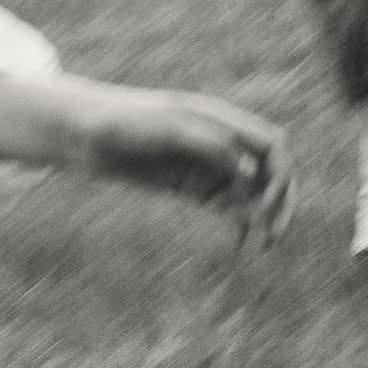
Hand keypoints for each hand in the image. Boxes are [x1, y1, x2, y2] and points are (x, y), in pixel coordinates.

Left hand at [85, 86, 294, 244]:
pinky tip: (241, 246)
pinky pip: (231, 208)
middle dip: (282, 202)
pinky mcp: (195, 186)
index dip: (280, 175)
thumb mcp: (167, 130)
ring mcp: (210, 166)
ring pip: (255, 194)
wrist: (85, 134)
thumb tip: (253, 174)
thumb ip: (211, 145)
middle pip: (272, 172)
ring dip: (265, 218)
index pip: (273, 145)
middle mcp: (223, 143)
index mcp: (222, 120)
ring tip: (264, 246)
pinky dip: (242, 226)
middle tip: (276, 235)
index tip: (265, 203)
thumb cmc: (123, 123)